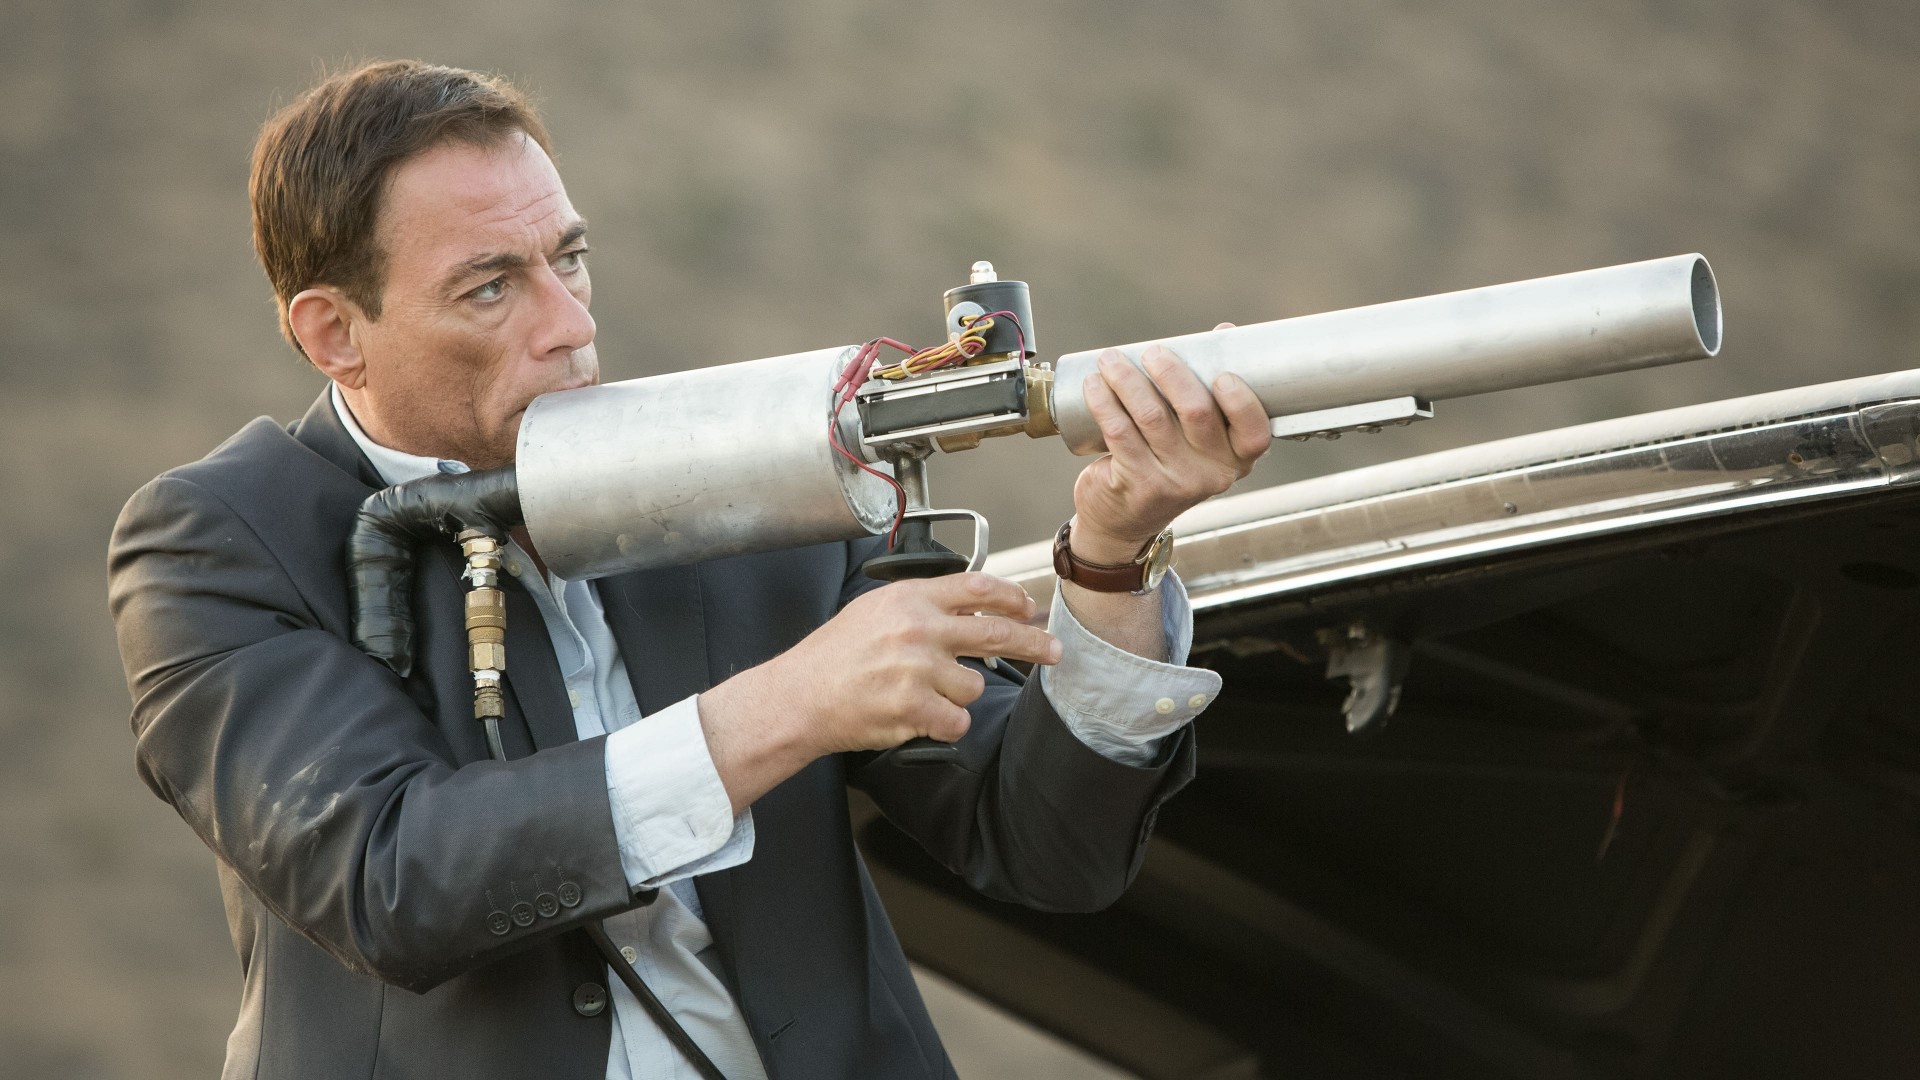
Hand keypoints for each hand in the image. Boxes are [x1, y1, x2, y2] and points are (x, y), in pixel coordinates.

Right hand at [696, 573, 1061, 807]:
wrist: (799, 696)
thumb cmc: (833, 657)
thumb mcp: (874, 610)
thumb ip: (921, 606)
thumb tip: (971, 608)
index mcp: (909, 598)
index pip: (976, 588)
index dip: (1011, 597)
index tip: (1028, 607)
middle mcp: (918, 629)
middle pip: (995, 634)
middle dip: (1033, 643)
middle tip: (1054, 651)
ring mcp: (917, 669)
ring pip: (972, 687)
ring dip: (956, 697)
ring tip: (919, 695)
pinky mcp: (914, 707)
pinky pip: (957, 722)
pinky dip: (945, 726)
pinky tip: (918, 718)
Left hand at [1070, 325, 1271, 561]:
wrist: (1125, 520)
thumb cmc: (1168, 464)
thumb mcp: (1199, 440)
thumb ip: (1211, 390)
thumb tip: (1223, 332)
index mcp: (1236, 458)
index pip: (1254, 432)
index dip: (1240, 401)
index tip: (1221, 373)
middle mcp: (1211, 474)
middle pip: (1197, 412)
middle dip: (1171, 372)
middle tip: (1151, 352)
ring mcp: (1174, 481)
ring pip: (1152, 416)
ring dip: (1127, 380)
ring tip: (1110, 360)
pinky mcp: (1137, 483)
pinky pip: (1119, 432)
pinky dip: (1103, 402)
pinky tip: (1093, 385)